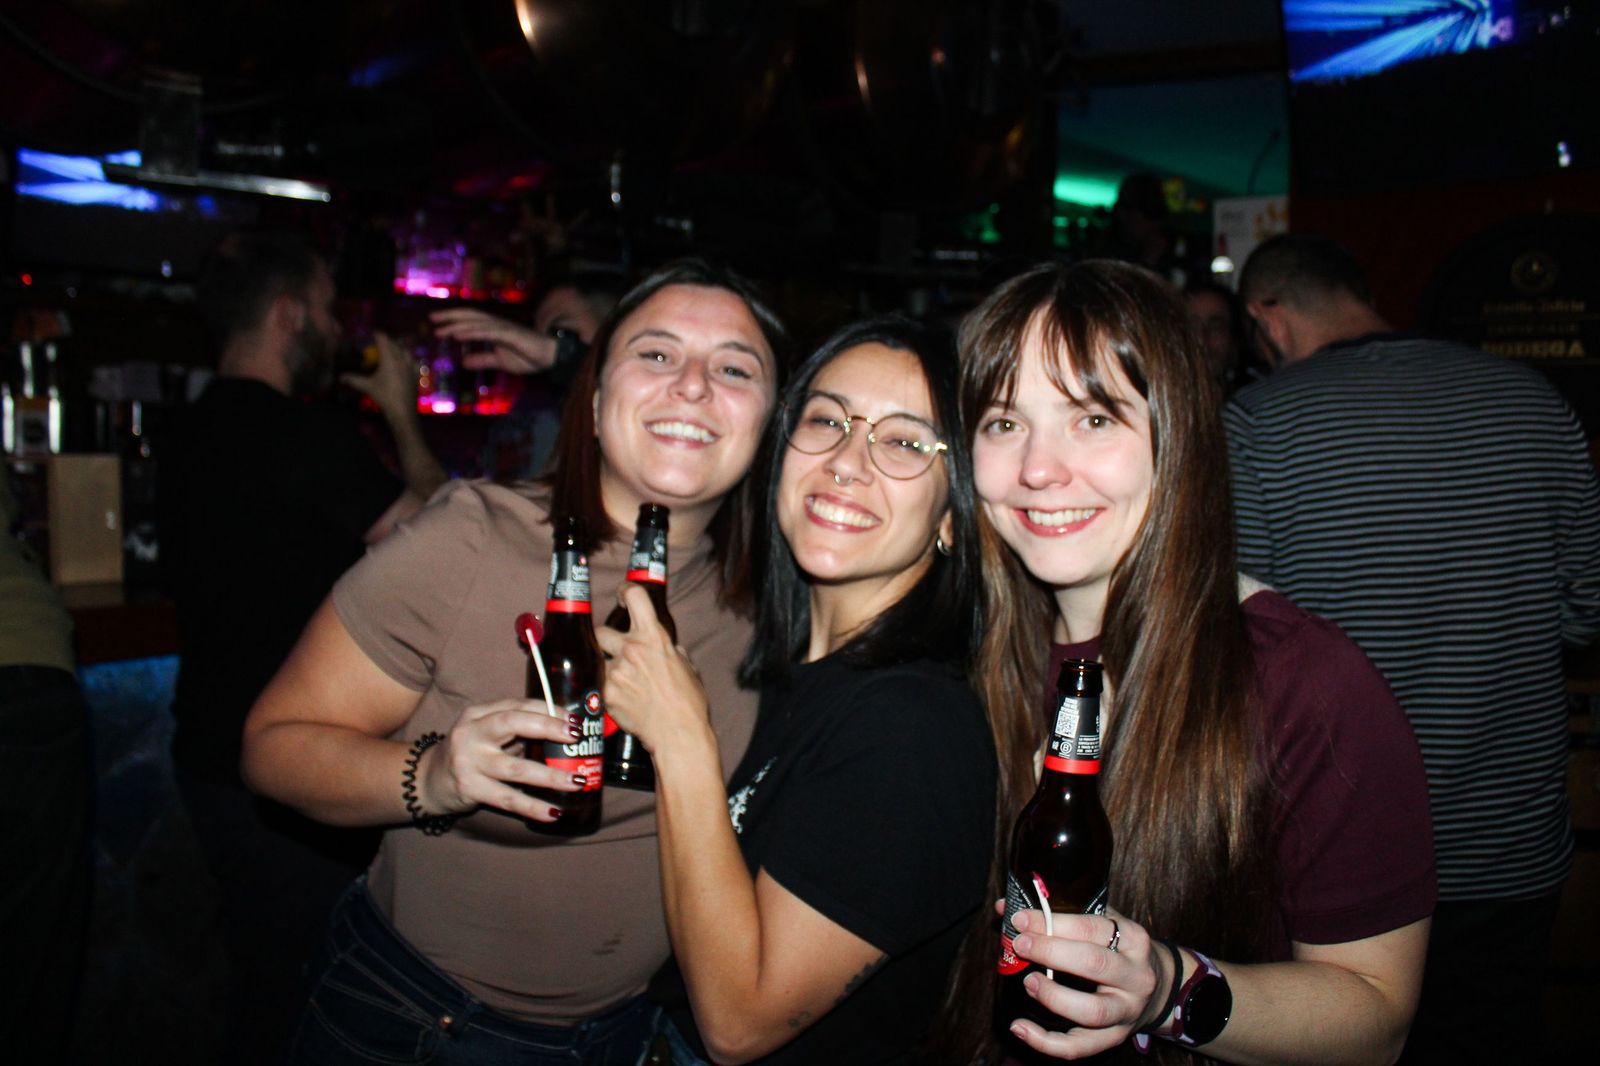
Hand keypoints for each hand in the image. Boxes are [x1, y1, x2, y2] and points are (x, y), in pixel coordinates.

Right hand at [341, 332, 416, 421]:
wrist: (402, 410)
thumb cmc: (384, 396)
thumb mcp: (367, 386)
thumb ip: (354, 380)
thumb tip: (340, 377)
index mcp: (389, 359)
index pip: (384, 340)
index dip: (378, 335)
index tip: (372, 333)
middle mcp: (401, 359)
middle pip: (395, 344)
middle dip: (388, 341)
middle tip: (380, 343)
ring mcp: (411, 367)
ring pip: (406, 352)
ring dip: (399, 349)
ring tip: (393, 351)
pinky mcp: (416, 376)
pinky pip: (414, 363)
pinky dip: (409, 360)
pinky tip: (407, 363)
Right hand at [417, 698, 585, 823]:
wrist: (428, 781)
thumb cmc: (470, 753)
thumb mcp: (485, 733)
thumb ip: (515, 729)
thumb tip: (565, 732)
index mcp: (478, 714)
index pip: (516, 705)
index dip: (548, 710)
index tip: (574, 720)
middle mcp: (470, 733)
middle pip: (512, 724)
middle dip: (548, 728)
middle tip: (576, 737)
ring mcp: (468, 762)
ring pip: (515, 768)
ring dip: (550, 776)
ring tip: (577, 781)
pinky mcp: (469, 789)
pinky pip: (507, 799)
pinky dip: (533, 807)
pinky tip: (554, 812)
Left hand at [430, 308, 557, 373]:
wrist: (552, 356)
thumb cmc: (529, 356)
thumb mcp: (501, 361)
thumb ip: (483, 360)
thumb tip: (464, 362)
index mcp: (494, 330)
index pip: (470, 321)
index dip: (453, 320)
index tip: (436, 324)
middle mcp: (496, 325)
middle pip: (470, 316)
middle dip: (450, 317)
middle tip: (431, 319)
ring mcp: (503, 328)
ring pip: (476, 323)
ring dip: (457, 325)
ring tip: (441, 330)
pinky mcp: (510, 334)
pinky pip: (487, 332)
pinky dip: (472, 332)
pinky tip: (459, 335)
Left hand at [594, 584, 712, 757]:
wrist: (678, 733)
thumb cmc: (689, 702)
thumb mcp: (688, 666)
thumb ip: (671, 650)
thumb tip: (665, 646)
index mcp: (654, 637)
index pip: (635, 597)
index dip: (626, 591)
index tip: (623, 595)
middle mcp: (631, 649)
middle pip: (600, 630)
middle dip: (604, 639)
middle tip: (612, 650)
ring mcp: (615, 671)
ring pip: (595, 659)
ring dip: (603, 667)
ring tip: (617, 681)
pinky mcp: (605, 693)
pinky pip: (597, 684)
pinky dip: (604, 690)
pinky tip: (618, 699)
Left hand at [1005, 908, 1170, 1058]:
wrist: (1161, 987)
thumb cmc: (1120, 950)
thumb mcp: (1104, 924)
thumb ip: (1060, 915)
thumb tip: (1006, 907)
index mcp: (1133, 939)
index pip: (1092, 927)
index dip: (1053, 922)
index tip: (1021, 918)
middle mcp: (1135, 976)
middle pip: (1093, 964)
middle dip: (1051, 952)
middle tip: (1020, 945)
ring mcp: (1127, 1010)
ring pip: (1092, 1011)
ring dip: (1053, 996)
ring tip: (1028, 982)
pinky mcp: (1115, 1037)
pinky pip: (1080, 1046)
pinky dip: (1046, 1041)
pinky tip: (1020, 1027)